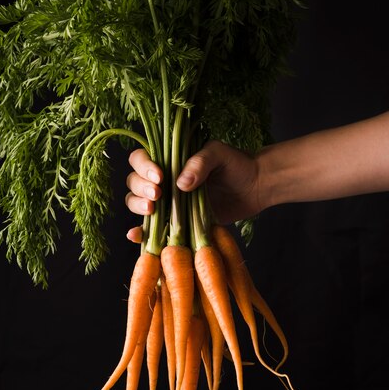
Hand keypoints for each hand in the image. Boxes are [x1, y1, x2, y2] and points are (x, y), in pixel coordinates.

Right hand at [125, 140, 260, 242]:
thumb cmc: (236, 165)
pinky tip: (136, 235)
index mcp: (168, 158)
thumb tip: (180, 183)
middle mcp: (162, 180)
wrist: (254, 189)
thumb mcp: (219, 154)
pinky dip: (141, 233)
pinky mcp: (175, 222)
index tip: (160, 177)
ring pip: (137, 203)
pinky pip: (152, 228)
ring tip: (152, 210)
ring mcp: (167, 202)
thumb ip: (200, 162)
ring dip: (138, 206)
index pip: (140, 159)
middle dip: (141, 188)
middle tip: (158, 194)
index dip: (143, 167)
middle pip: (134, 182)